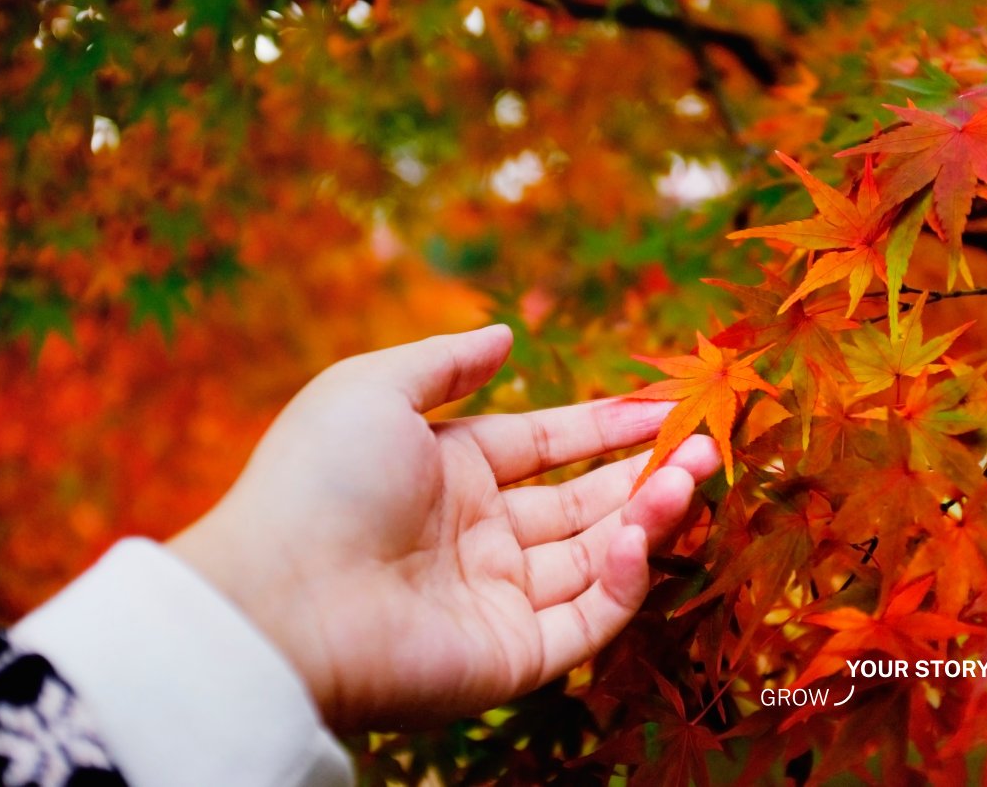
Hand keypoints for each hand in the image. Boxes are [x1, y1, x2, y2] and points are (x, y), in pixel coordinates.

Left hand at [168, 325, 719, 732]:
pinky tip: (641, 531)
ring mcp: (497, 596)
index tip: (662, 405)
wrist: (279, 597)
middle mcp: (478, 534)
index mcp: (448, 472)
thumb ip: (446, 362)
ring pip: (596, 557)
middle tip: (707, 442)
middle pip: (581, 501)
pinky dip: (624, 579)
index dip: (603, 424)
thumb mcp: (375, 388)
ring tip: (696, 472)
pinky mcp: (511, 654)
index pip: (545, 445)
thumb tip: (504, 334)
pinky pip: (587, 618)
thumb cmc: (320, 478)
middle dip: (644, 470)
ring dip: (649, 514)